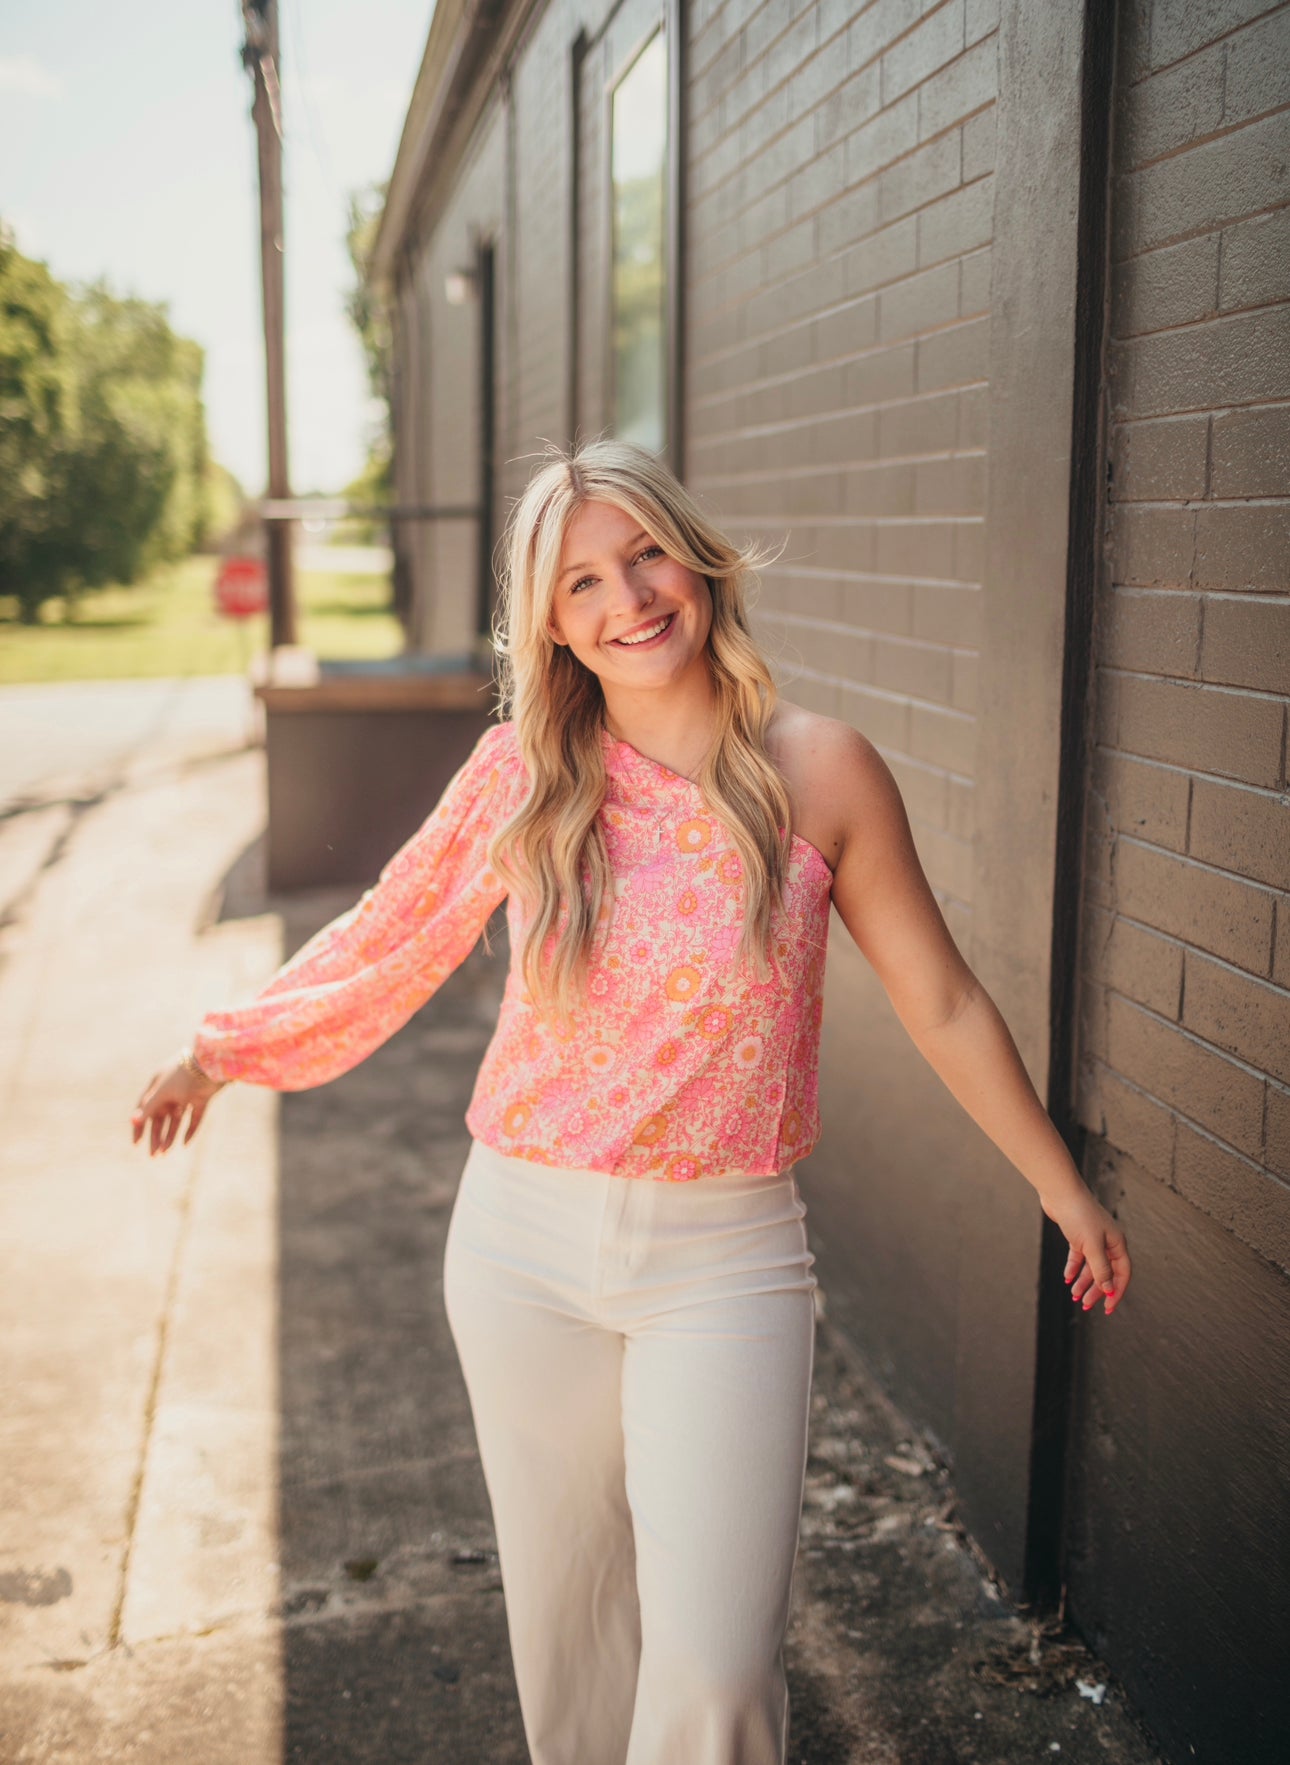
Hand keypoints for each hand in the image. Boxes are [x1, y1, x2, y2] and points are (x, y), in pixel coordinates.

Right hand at [131, 1053, 222, 1155]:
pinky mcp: (203, 1098)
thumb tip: (133, 1121)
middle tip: (154, 1156)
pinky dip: (190, 1130)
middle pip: (160, 1117)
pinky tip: (185, 1144)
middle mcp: (171, 1090)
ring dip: (170, 1136)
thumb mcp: (164, 1092)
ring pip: (176, 1120)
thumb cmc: (185, 1074)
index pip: (144, 1107)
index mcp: (157, 1084)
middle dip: (156, 1136)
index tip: (136, 1144)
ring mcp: (188, 1094)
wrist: (214, 1062)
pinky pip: (194, 1118)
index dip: (140, 1125)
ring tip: (166, 1153)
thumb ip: (150, 1106)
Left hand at [1040, 1181, 1130, 1315]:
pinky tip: (1067, 1278)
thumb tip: (1110, 1290)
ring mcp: (1092, 1239)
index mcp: (1117, 1244)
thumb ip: (1101, 1270)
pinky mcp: (1077, 1235)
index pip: (1122, 1274)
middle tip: (1085, 1305)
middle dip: (1097, 1290)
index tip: (1108, 1308)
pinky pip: (1078, 1257)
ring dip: (1083, 1281)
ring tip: (1074, 1295)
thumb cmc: (1079, 1215)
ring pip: (1091, 1266)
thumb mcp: (1092, 1246)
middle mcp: (1107, 1242)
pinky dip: (1074, 1268)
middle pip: (1106, 1272)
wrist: (1060, 1192)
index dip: (1117, 1292)